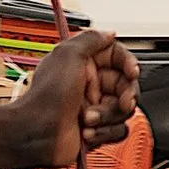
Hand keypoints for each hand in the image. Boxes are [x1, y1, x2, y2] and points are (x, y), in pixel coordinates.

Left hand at [0, 26, 139, 168]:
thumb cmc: (46, 97)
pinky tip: (88, 132)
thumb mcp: (67, 55)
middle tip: (122, 102)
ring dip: (108, 116)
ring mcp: (94, 108)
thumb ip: (90, 39)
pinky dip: (106, 132)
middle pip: (126, 86)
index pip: (118, 58)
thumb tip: (109, 33)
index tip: (132, 72)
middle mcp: (90, 84)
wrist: (36, 134)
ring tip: (88, 118)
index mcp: (84, 64)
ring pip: (123, 110)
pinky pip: (118, 129)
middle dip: (125, 96)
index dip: (129, 64)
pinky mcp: (97, 129)